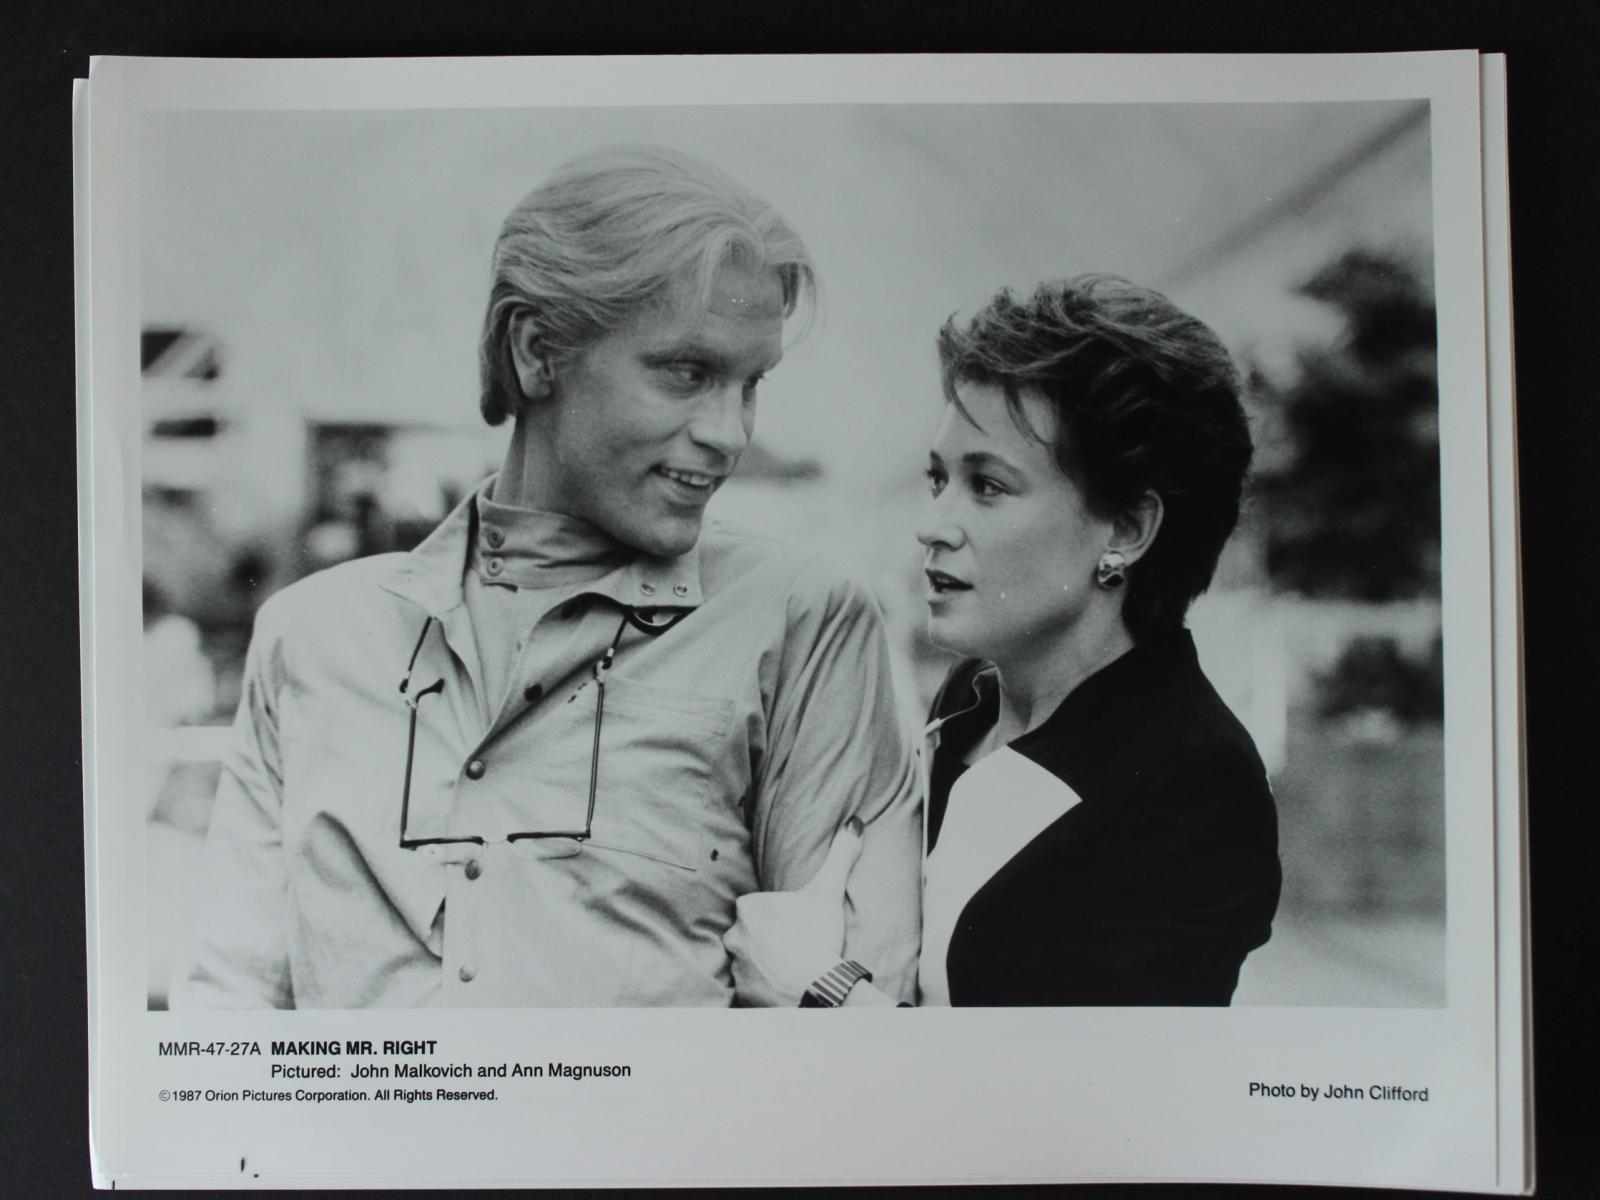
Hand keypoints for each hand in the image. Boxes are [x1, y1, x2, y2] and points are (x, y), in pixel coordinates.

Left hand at [725, 817, 864, 1006]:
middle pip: (747, 932)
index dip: (774, 916)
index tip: (792, 924)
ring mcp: (736, 966)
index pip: (755, 907)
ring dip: (760, 962)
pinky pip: (748, 987)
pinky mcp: (741, 992)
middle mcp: (733, 935)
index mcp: (748, 908)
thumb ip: (840, 856)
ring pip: (745, 959)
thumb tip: (855, 823)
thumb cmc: (818, 935)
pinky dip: (760, 987)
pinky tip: (780, 987)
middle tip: (791, 946)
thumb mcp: (829, 892)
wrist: (818, 986)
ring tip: (786, 968)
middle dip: (763, 939)